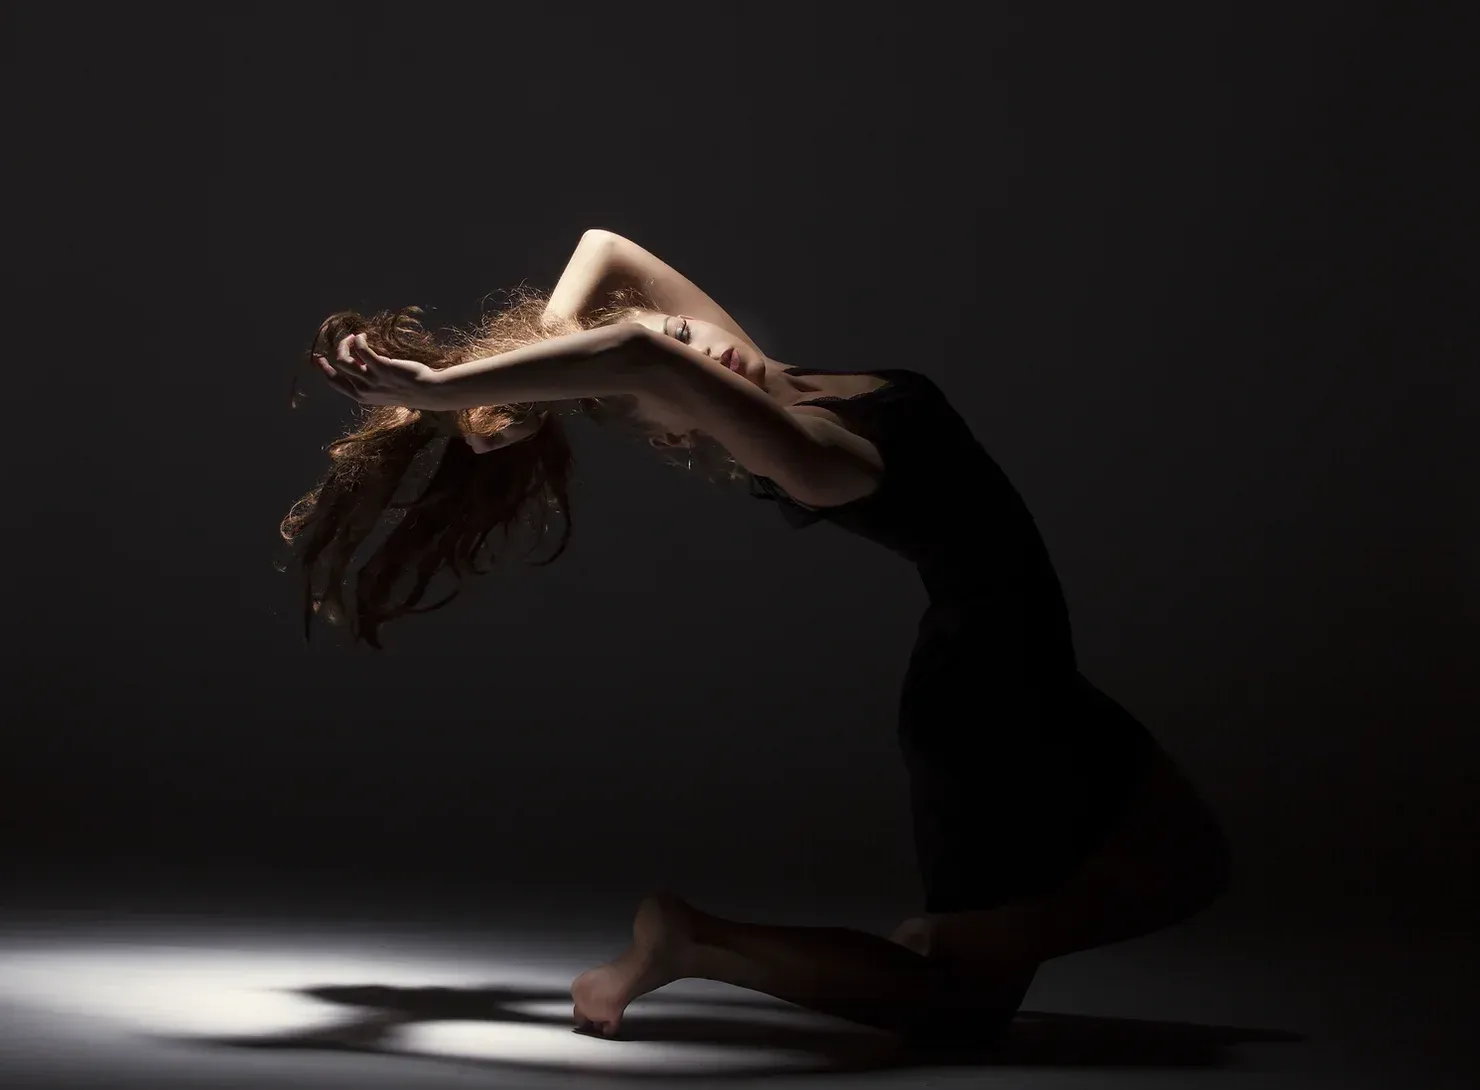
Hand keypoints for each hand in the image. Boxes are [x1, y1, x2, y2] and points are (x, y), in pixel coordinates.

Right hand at [314, 332, 443, 408]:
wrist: (428, 392)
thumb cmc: (408, 389)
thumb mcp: (383, 389)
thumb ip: (368, 379)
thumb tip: (357, 360)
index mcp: (361, 397)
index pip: (334, 383)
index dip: (324, 369)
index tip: (319, 359)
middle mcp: (363, 390)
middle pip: (337, 367)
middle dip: (336, 351)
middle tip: (344, 340)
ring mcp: (371, 379)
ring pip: (344, 358)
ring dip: (347, 343)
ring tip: (355, 337)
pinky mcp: (381, 367)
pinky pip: (361, 348)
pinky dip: (359, 339)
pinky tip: (363, 336)